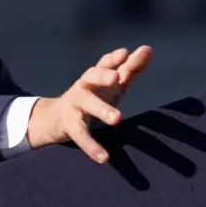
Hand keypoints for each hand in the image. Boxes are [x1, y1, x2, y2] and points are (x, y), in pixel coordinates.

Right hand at [26, 45, 152, 161]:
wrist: (57, 118)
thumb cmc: (93, 97)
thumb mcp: (111, 84)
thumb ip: (129, 68)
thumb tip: (148, 49)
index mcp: (95, 76)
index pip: (104, 63)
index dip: (113, 58)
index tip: (124, 53)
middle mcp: (83, 86)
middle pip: (91, 76)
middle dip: (102, 77)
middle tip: (116, 79)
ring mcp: (74, 104)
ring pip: (86, 104)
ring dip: (100, 109)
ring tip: (117, 119)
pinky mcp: (69, 125)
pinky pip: (80, 135)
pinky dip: (91, 146)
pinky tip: (104, 157)